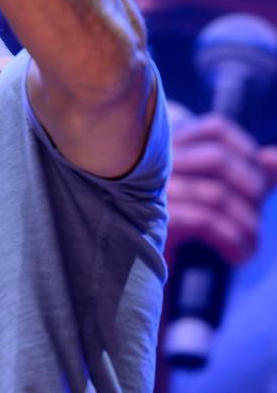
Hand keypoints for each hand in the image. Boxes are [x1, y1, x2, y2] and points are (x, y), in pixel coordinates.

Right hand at [165, 111, 276, 267]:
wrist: (138, 271)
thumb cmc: (181, 232)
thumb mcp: (220, 201)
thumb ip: (249, 178)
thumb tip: (274, 158)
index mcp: (168, 149)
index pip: (215, 129)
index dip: (248, 151)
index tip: (259, 186)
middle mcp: (155, 164)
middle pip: (219, 159)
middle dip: (252, 191)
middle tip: (256, 221)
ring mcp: (150, 191)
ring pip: (217, 195)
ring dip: (247, 226)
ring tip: (250, 246)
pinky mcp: (153, 222)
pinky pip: (206, 222)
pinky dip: (233, 241)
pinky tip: (238, 256)